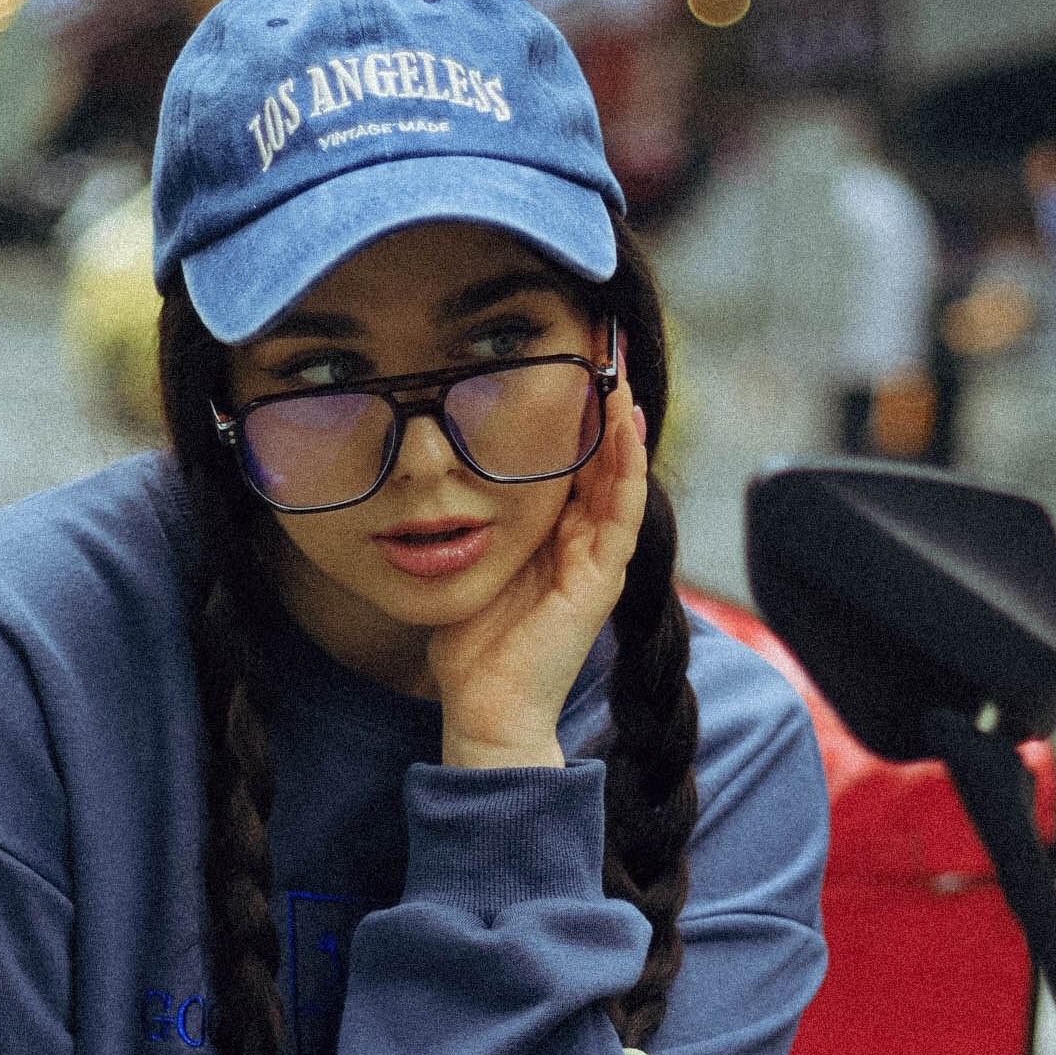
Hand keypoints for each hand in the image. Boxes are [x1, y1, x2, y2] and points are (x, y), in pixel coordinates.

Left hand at [430, 378, 648, 768]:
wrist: (485, 709)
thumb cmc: (472, 647)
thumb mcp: (467, 561)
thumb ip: (468, 523)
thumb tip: (428, 477)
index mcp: (552, 538)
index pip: (571, 462)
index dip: (573, 413)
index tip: (565, 358)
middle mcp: (582, 543)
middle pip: (601, 459)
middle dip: (603, 403)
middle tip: (602, 344)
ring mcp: (597, 560)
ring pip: (618, 476)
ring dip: (621, 422)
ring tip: (619, 370)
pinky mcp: (601, 578)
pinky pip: (619, 511)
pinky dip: (625, 465)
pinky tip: (627, 423)